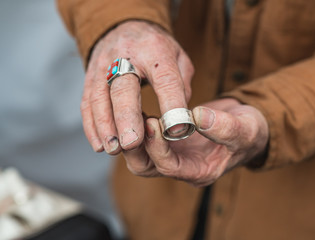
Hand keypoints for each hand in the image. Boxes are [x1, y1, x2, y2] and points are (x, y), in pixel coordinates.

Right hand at [81, 20, 193, 153]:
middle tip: (132, 144)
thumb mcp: (178, 58)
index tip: (175, 130)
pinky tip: (99, 144)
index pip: (165, 79)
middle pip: (124, 88)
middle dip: (127, 118)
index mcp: (156, 51)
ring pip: (100, 97)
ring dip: (105, 126)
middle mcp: (126, 56)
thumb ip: (182, 86)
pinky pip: (87, 102)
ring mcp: (104, 66)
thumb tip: (178, 119)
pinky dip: (91, 125)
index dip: (170, 104)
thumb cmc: (157, 49)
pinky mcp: (90, 77)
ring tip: (114, 149)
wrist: (126, 28)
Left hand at [124, 98, 268, 186]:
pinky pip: (145, 140)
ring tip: (134, 111)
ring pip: (141, 155)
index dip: (158, 147)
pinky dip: (139, 127)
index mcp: (200, 171)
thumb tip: (197, 116)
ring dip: (135, 136)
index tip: (154, 122)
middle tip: (137, 117)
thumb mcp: (245, 129)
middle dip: (137, 145)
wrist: (246, 126)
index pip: (169, 167)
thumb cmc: (249, 132)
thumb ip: (225, 126)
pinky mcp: (169, 141)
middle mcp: (182, 167)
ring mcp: (174, 154)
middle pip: (146, 167)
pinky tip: (137, 107)